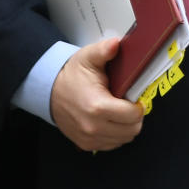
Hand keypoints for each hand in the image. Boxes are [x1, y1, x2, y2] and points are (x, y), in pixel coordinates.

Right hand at [49, 37, 144, 151]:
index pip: (133, 115)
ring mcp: (89, 138)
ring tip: (120, 111)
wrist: (50, 92)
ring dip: (126, 126)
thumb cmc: (71, 76)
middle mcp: (93, 127)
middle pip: (132, 130)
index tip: (134, 97)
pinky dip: (116, 134)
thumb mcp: (88, 58)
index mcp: (97, 106)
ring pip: (124, 139)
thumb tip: (116, 44)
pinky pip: (112, 144)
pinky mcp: (86, 144)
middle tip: (129, 103)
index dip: (138, 105)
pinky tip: (111, 120)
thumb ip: (104, 51)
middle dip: (135, 116)